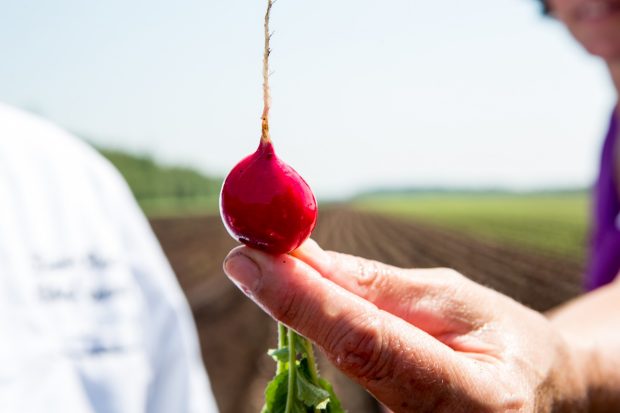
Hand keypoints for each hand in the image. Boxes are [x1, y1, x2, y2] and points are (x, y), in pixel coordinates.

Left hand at [223, 240, 586, 411]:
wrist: (533, 387)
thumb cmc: (504, 336)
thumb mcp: (453, 297)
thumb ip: (376, 286)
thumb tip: (300, 258)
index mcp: (477, 397)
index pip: (369, 345)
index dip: (304, 301)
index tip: (249, 260)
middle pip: (345, 359)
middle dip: (293, 303)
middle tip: (251, 257)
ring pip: (335, 369)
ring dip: (301, 315)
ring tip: (280, 270)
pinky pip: (340, 379)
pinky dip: (317, 335)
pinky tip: (309, 305)